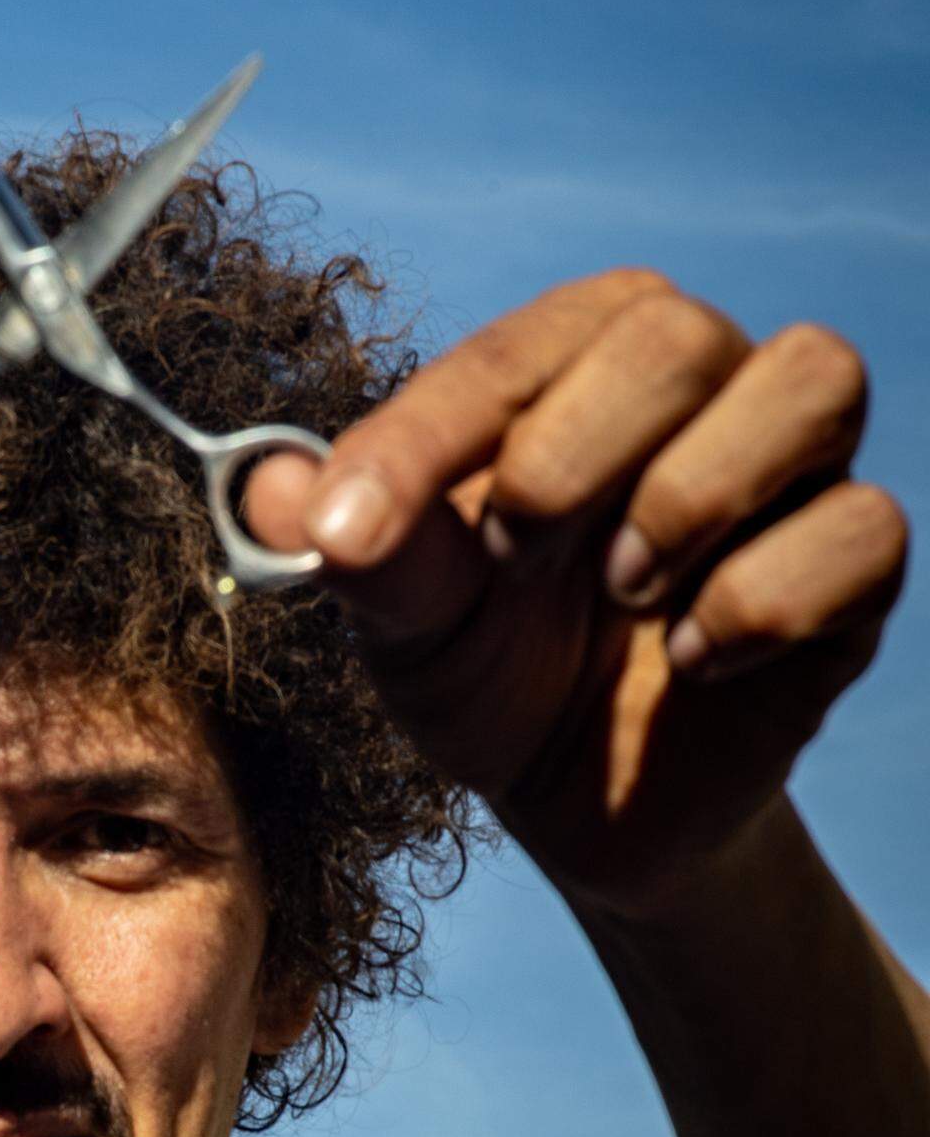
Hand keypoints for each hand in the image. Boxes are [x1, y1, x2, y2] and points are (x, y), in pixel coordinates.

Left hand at [242, 270, 909, 913]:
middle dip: (573, 453)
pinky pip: (866, 529)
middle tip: (515, 560)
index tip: (348, 535)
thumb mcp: (405, 623)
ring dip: (694, 495)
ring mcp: (791, 472)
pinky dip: (764, 600)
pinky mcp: (855, 572)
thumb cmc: (490, 671)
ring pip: (815, 378)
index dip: (430, 434)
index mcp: (577, 365)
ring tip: (621, 594)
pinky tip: (691, 661)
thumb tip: (269, 487)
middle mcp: (701, 387)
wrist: (579, 806)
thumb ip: (357, 548)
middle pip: (680, 330)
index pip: (522, 345)